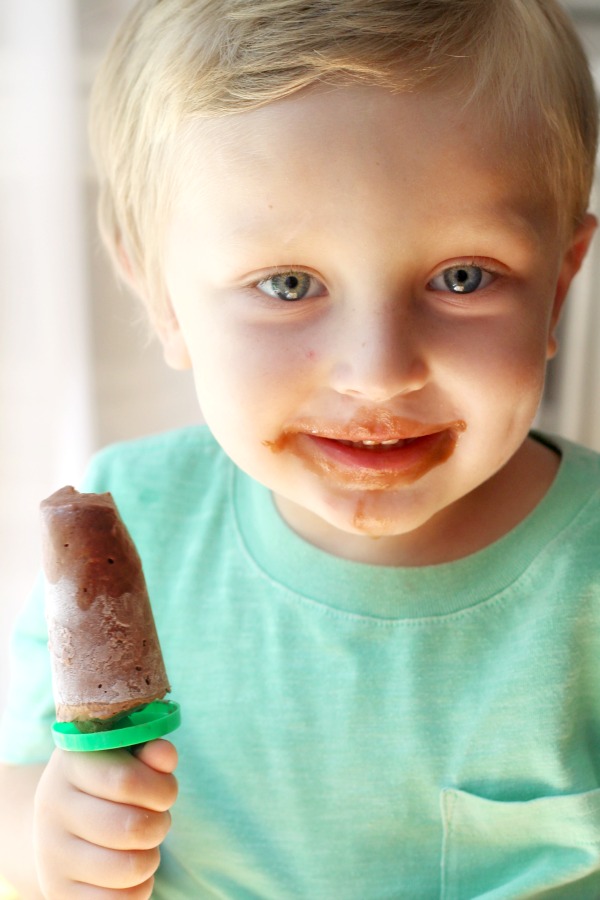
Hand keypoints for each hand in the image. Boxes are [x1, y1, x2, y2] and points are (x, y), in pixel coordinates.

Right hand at [33, 739, 177, 898]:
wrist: (58, 822)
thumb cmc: (106, 784)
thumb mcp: (125, 757)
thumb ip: (149, 752)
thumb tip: (165, 755)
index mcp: (72, 763)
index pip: (127, 780)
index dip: (162, 789)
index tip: (165, 793)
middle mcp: (53, 806)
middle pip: (132, 827)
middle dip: (160, 824)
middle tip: (157, 819)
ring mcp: (51, 853)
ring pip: (129, 867)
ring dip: (151, 857)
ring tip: (142, 844)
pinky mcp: (57, 891)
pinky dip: (140, 887)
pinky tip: (131, 866)